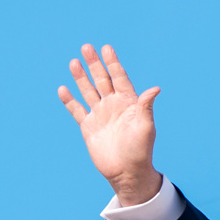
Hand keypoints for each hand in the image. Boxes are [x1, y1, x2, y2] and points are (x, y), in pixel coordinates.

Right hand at [59, 44, 161, 205]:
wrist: (127, 172)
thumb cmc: (141, 150)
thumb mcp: (146, 127)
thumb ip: (146, 107)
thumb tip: (155, 89)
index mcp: (128, 103)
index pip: (119, 77)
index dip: (113, 63)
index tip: (107, 48)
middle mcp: (113, 105)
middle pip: (102, 80)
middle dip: (94, 64)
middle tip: (86, 47)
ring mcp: (100, 115)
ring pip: (88, 91)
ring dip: (81, 78)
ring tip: (74, 62)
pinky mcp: (88, 127)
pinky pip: (77, 111)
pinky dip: (70, 101)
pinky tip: (63, 89)